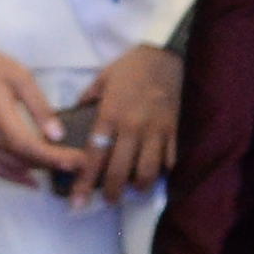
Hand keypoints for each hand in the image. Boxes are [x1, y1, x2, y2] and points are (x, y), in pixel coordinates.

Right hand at [0, 49, 92, 188]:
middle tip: (78, 166)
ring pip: (6, 167)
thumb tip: (57, 135)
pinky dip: (12, 175)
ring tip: (61, 170)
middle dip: (50, 164)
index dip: (52, 157)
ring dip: (35, 171)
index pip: (26, 144)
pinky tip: (30, 179)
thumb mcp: (20, 76)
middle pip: (19, 158)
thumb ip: (39, 107)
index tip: (77, 161)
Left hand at [79, 45, 182, 203]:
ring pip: (148, 170)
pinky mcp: (177, 128)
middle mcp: (132, 127)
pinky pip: (173, 158)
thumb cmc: (134, 65)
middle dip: (112, 192)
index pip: (93, 156)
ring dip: (140, 186)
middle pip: (119, 170)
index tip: (77, 202)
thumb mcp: (103, 78)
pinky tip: (162, 174)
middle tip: (109, 201)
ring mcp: (157, 130)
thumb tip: (76, 112)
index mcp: (110, 116)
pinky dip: (166, 170)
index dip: (84, 182)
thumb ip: (88, 98)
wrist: (169, 52)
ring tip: (136, 190)